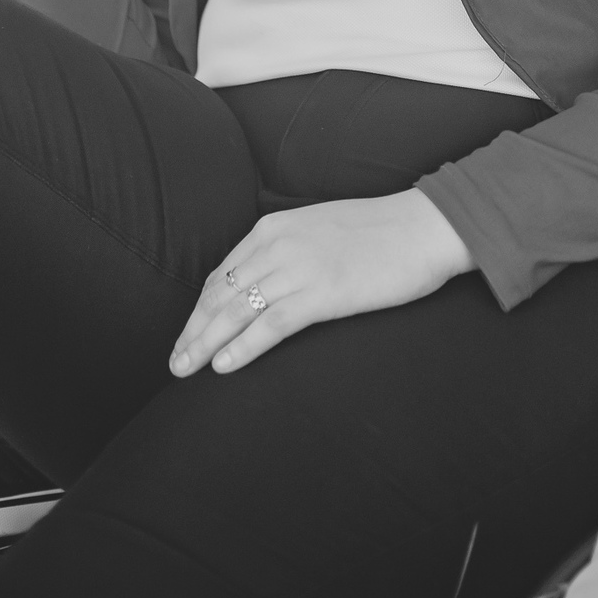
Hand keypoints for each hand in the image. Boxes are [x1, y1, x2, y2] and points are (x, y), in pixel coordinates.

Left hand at [169, 191, 474, 377]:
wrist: (424, 227)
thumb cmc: (380, 232)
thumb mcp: (320, 229)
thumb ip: (289, 249)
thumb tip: (266, 282)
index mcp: (275, 227)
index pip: (222, 274)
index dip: (200, 309)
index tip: (187, 333)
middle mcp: (279, 244)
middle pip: (220, 294)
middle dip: (193, 330)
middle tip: (174, 361)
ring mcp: (299, 268)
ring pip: (236, 312)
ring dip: (205, 344)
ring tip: (186, 369)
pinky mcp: (322, 293)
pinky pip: (270, 325)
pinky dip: (242, 347)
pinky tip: (224, 366)